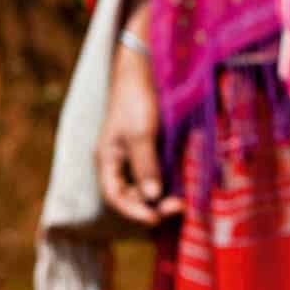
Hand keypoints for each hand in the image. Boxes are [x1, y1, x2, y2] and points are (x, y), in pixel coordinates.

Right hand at [96, 43, 183, 226]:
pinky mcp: (148, 145)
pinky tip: (182, 183)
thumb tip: (153, 196)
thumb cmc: (136, 101)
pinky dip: (166, 180)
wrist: (142, 71)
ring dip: (162, 194)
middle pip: (131, 193)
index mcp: (107, 160)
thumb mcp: (140, 134)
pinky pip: (155, 171)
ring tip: (182, 200)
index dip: (133, 211)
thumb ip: (145, 166)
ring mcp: (133, 154)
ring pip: (145, 185)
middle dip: (152, 204)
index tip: (155, 218)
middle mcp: (118, 161)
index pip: (114, 195)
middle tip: (178, 207)